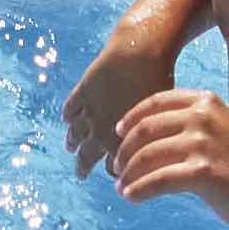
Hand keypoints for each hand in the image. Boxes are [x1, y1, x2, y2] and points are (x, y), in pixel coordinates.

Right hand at [58, 30, 170, 174]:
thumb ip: (153, 139)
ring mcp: (89, 111)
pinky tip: (68, 119)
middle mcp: (100, 131)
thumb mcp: (160, 118)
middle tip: (80, 175)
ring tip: (70, 147)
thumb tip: (158, 153)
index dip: (115, 171)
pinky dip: (68, 115)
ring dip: (72, 142)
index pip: (113, 168)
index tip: (116, 173)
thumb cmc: (159, 83)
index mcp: (121, 142)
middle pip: (87, 156)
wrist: (140, 54)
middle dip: (83, 167)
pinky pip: (70, 108)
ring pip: (75, 133)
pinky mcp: (83, 91)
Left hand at [105, 87, 228, 229]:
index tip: (117, 132)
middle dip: (125, 149)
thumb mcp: (215, 132)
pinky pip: (158, 180)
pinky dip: (139, 190)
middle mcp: (202, 116)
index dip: (131, 117)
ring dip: (128, 173)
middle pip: (146, 129)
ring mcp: (202, 143)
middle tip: (116, 166)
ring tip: (121, 185)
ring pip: (148, 156)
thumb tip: (143, 140)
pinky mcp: (203, 172)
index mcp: (204, 101)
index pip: (156, 102)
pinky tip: (130, 197)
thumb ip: (185, 127)